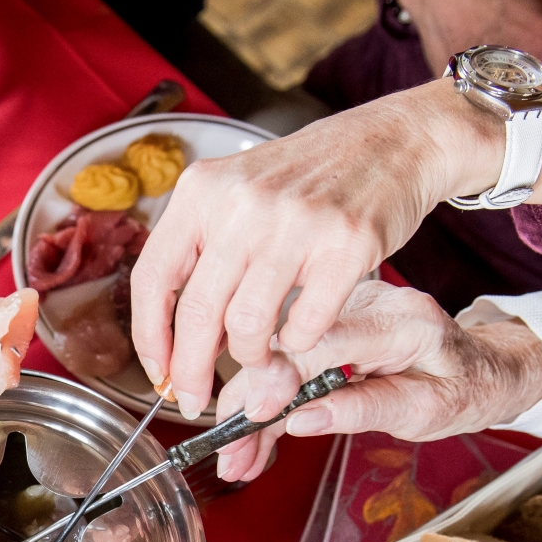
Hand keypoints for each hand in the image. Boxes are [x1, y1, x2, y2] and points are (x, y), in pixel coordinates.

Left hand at [129, 80, 541, 421]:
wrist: (391, 140)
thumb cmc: (307, 178)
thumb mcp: (236, 193)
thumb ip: (201, 249)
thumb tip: (172, 336)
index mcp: (202, 190)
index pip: (153, 278)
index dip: (149, 338)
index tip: (159, 374)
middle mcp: (242, 204)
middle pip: (196, 313)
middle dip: (191, 371)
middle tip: (195, 401)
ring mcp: (295, 223)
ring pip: (247, 327)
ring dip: (249, 358)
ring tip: (258, 356)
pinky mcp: (346, 245)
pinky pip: (304, 325)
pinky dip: (296, 343)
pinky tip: (298, 333)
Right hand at [211, 280, 541, 480]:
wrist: (484, 367)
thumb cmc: (464, 388)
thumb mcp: (426, 412)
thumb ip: (365, 411)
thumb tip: (301, 421)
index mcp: (400, 321)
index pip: (323, 339)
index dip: (279, 376)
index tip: (251, 416)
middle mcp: (366, 305)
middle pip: (290, 347)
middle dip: (252, 403)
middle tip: (231, 453)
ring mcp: (344, 312)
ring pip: (280, 358)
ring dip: (253, 410)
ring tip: (236, 460)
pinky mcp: (330, 328)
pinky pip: (290, 363)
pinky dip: (269, 404)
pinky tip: (251, 441)